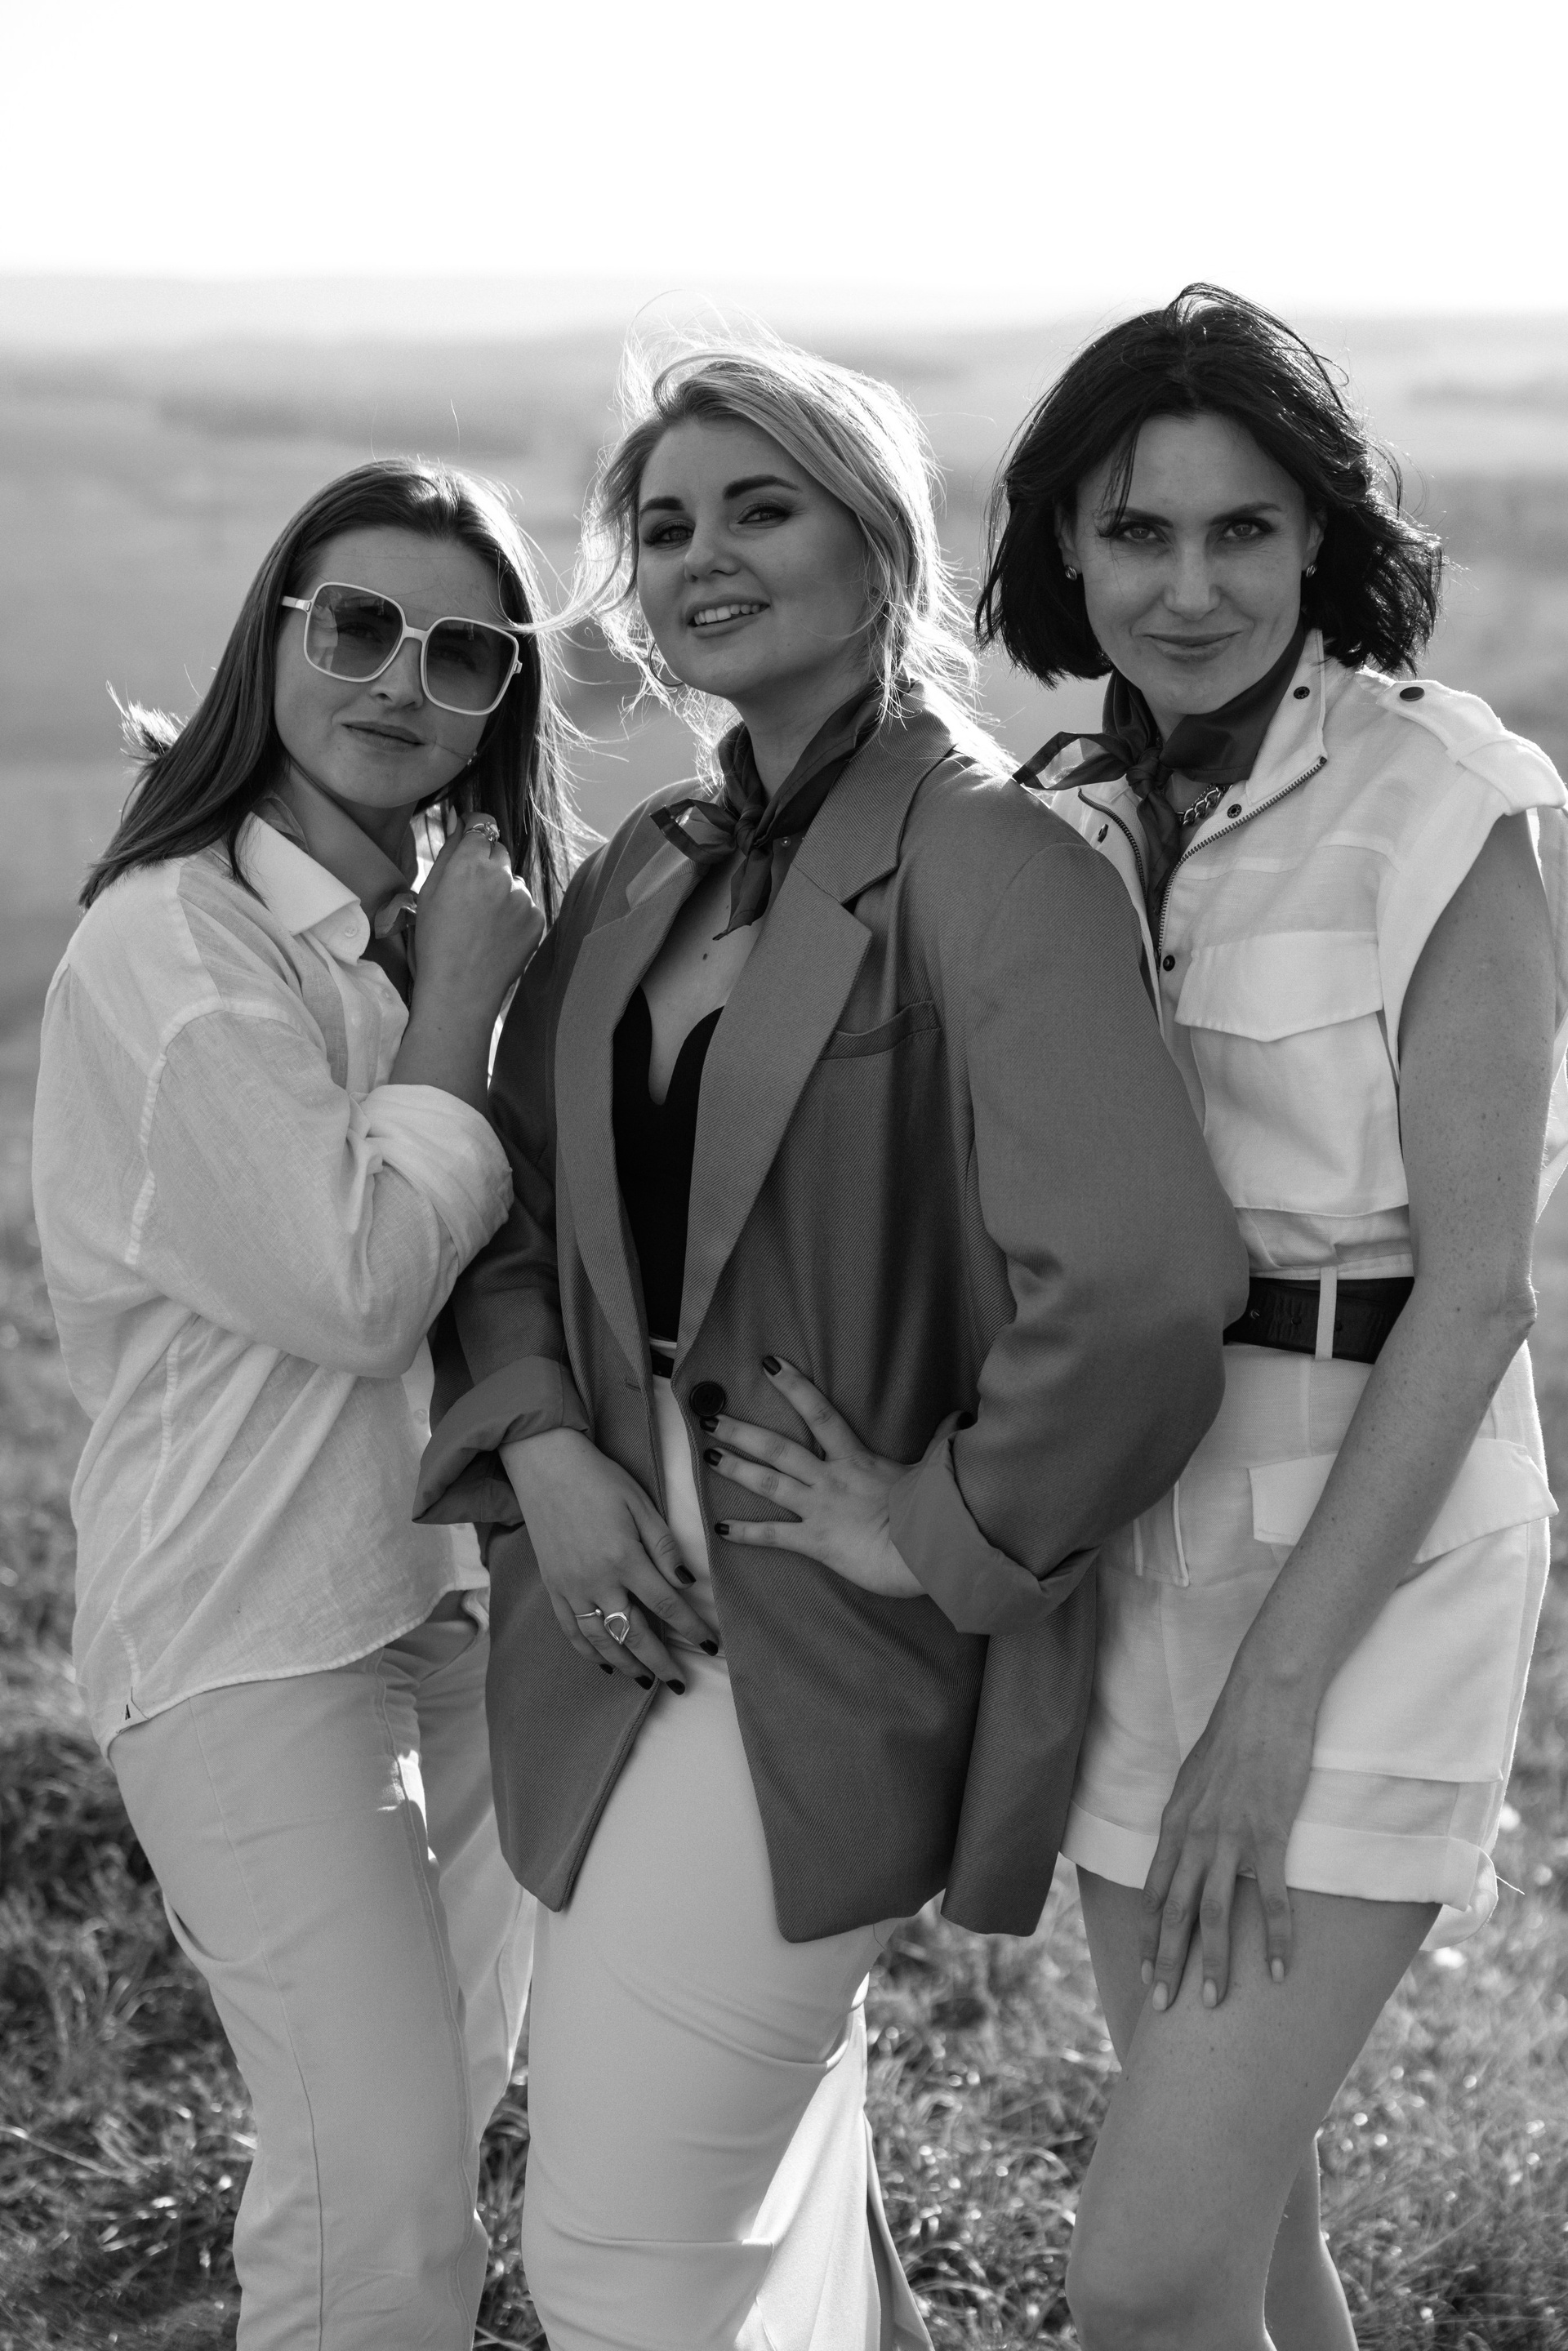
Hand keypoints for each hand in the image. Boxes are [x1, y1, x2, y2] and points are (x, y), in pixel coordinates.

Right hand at [414, 818, 543, 1016]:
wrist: (460, 991)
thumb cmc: (435, 943)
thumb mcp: (428, 893)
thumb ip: (448, 852)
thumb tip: (461, 822)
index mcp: (469, 864)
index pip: (482, 825)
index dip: (475, 833)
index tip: (470, 845)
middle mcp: (501, 875)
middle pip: (499, 852)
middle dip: (487, 865)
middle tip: (469, 896)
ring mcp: (523, 897)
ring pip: (513, 881)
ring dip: (501, 892)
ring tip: (482, 924)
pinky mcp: (537, 918)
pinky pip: (525, 905)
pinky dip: (514, 915)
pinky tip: (496, 936)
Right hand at [500, 1427, 717, 1688]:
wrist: (545, 1464)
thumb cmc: (599, 1478)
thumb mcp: (641, 1502)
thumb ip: (664, 1544)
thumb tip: (687, 1581)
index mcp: (625, 1558)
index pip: (666, 1605)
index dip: (690, 1629)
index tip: (710, 1646)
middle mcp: (597, 1580)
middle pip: (634, 1634)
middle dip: (660, 1662)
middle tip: (680, 1682)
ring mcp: (571, 1587)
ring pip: (602, 1641)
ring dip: (627, 1665)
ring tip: (647, 1682)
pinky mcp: (552, 1587)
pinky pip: (571, 1630)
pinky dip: (588, 1652)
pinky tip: (605, 1664)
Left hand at [702, 1358, 923, 1597]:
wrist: (930, 1548)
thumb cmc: (934, 1511)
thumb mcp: (933, 1469)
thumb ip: (941, 1440)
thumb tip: (960, 1417)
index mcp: (856, 1458)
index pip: (820, 1413)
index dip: (794, 1387)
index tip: (769, 1365)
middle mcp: (830, 1478)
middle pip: (778, 1447)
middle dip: (742, 1431)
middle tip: (711, 1418)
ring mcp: (820, 1508)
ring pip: (768, 1482)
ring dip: (736, 1468)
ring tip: (708, 1456)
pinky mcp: (816, 1542)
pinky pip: (774, 1536)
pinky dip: (745, 1533)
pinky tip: (721, 1528)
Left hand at [1140, 1656, 1316, 2011]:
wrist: (1266, 1697)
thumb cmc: (1235, 1735)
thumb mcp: (1196, 1778)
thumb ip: (1188, 1818)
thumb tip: (1184, 1849)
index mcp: (1175, 1821)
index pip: (1152, 1891)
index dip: (1146, 1936)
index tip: (1144, 1973)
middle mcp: (1195, 1833)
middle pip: (1174, 1910)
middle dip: (1166, 1962)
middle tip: (1164, 2007)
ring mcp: (1231, 1834)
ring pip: (1214, 1912)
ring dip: (1213, 1962)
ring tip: (1214, 2003)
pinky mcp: (1270, 1831)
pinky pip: (1271, 1897)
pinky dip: (1275, 1938)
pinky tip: (1279, 1971)